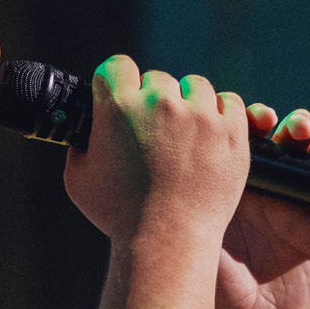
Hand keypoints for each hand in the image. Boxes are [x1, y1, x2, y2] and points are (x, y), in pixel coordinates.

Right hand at [62, 55, 249, 248]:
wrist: (167, 242)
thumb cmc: (119, 216)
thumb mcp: (79, 179)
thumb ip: (79, 145)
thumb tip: (86, 132)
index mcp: (118, 106)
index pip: (117, 66)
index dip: (117, 82)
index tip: (121, 97)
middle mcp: (160, 103)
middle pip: (157, 79)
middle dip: (153, 99)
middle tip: (154, 131)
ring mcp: (199, 116)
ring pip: (194, 87)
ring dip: (189, 104)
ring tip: (184, 134)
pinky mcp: (231, 132)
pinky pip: (229, 103)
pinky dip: (221, 115)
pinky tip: (211, 133)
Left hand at [212, 102, 309, 308]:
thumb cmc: (208, 278)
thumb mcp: (199, 235)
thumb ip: (203, 203)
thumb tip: (193, 163)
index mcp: (242, 185)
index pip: (254, 140)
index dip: (260, 122)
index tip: (260, 118)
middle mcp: (276, 193)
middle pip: (293, 148)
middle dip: (298, 128)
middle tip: (299, 126)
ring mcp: (305, 215)